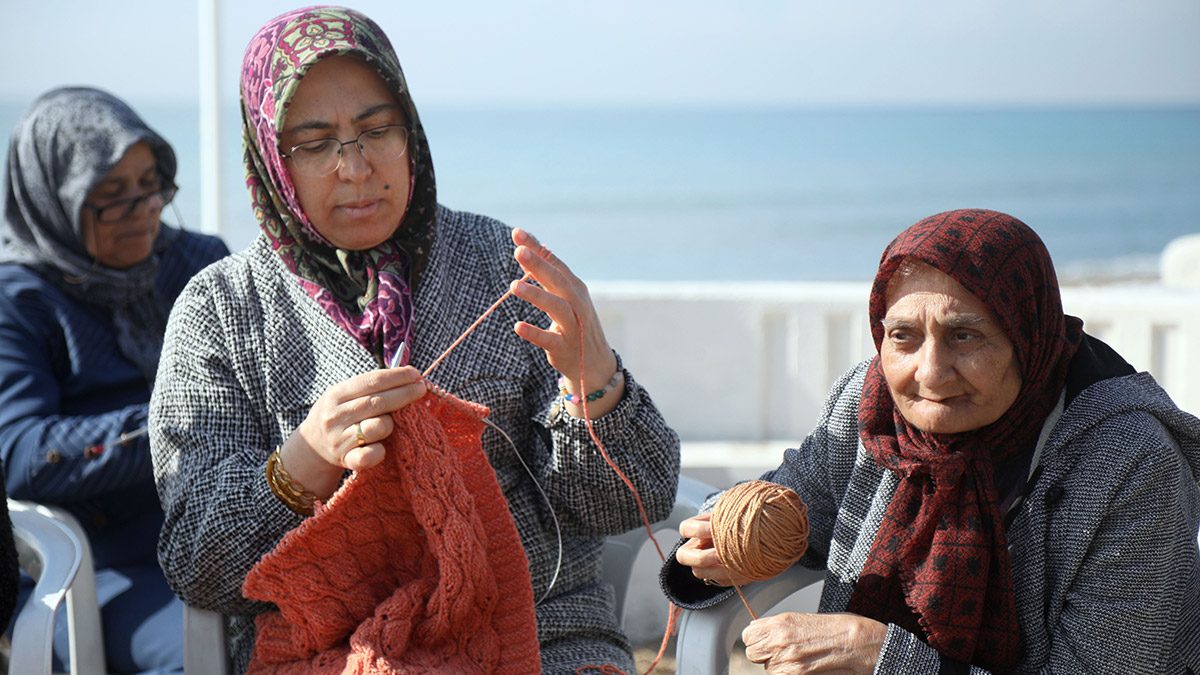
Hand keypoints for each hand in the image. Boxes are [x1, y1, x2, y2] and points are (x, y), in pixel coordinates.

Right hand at [280, 366, 427, 497]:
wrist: (311, 447)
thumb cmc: (338, 415)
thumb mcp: (344, 396)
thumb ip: (370, 386)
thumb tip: (408, 374)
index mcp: (336, 395)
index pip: (372, 381)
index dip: (397, 376)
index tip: (415, 374)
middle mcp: (336, 416)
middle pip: (378, 402)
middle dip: (405, 393)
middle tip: (421, 389)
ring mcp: (340, 439)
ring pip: (379, 427)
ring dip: (391, 424)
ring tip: (390, 423)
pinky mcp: (345, 460)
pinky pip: (370, 456)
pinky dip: (380, 451)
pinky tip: (382, 447)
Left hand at [509, 228, 620, 418]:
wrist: (594, 364)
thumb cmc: (575, 324)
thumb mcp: (565, 298)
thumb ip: (548, 278)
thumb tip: (526, 252)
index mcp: (575, 288)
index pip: (555, 263)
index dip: (538, 248)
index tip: (517, 233)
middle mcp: (577, 304)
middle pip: (557, 281)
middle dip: (538, 265)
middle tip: (518, 251)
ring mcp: (574, 326)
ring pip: (557, 307)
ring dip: (536, 295)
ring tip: (513, 286)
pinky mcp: (565, 348)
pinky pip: (549, 339)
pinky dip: (534, 332)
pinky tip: (518, 326)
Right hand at [674, 513, 753, 587]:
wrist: (749, 535)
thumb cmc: (737, 521)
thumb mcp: (731, 516)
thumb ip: (727, 519)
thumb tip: (733, 523)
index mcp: (696, 530)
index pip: (686, 528)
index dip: (698, 530)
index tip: (713, 528)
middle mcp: (696, 548)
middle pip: (683, 556)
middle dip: (702, 557)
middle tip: (719, 554)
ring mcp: (705, 565)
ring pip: (699, 572)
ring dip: (718, 571)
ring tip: (735, 564)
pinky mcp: (720, 576)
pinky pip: (721, 581)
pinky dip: (733, 577)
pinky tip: (745, 570)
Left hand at [742, 612, 886, 673]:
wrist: (861, 644)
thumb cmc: (840, 629)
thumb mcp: (804, 618)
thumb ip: (778, 626)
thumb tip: (759, 629)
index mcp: (780, 624)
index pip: (748, 635)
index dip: (757, 638)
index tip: (765, 639)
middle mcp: (780, 643)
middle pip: (753, 654)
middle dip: (765, 654)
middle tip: (783, 651)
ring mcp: (787, 664)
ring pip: (768, 670)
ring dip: (780, 667)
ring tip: (801, 660)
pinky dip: (789, 674)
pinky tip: (804, 669)